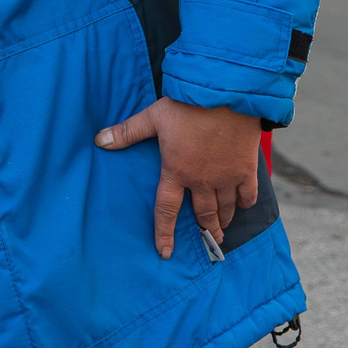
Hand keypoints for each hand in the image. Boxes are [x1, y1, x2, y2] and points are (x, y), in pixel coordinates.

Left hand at [97, 98, 260, 257]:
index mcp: (176, 171)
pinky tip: (242, 205)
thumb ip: (127, 132)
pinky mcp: (246, 169)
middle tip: (209, 241)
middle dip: (205, 230)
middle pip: (203, 214)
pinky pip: (248, 195)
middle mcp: (202, 181)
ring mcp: (226, 177)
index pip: (166, 210)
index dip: (164, 233)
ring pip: (225, 208)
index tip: (165, 253)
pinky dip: (245, 203)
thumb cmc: (186, 105)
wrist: (225, 94)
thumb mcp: (152, 117)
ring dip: (223, 220)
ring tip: (222, 229)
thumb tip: (99, 140)